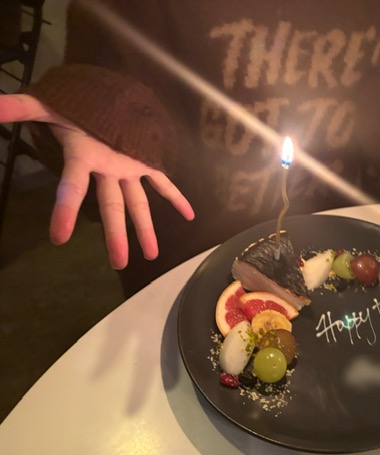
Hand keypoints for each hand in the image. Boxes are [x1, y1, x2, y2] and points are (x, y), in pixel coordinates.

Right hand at [0, 94, 194, 268]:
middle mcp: (106, 170)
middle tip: (118, 262)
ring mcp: (126, 168)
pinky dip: (176, 196)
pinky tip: (189, 215)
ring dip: (145, 228)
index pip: (72, 189)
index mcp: (83, 158)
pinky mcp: (143, 162)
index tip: (59, 237)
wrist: (95, 97)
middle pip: (111, 208)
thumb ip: (21, 107)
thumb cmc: (71, 105)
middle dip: (115, 235)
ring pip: (137, 203)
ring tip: (151, 254)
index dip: (65, 211)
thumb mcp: (46, 104)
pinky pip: (162, 182)